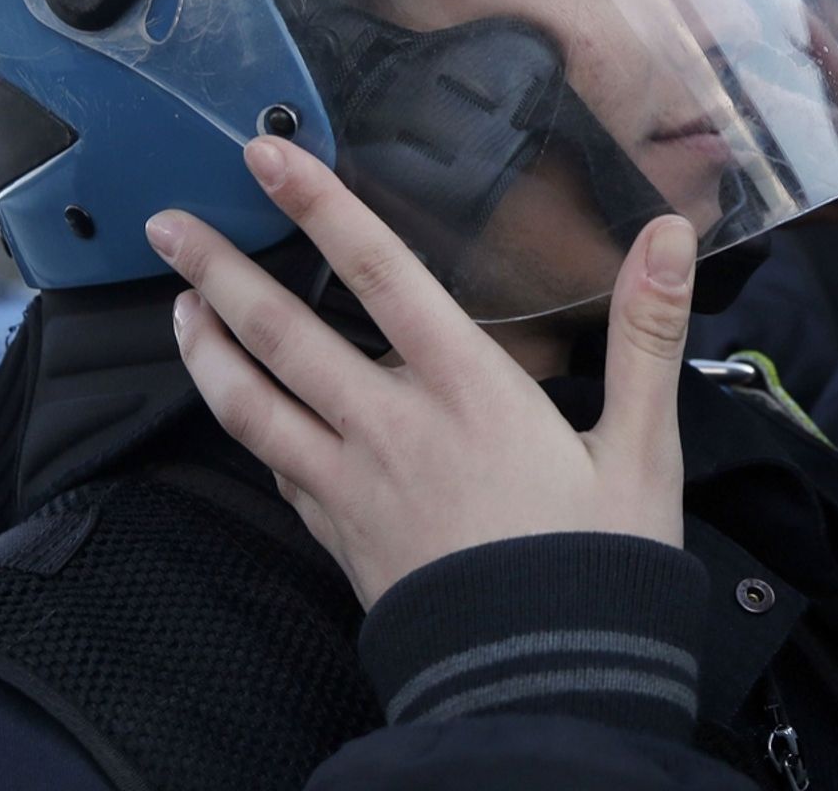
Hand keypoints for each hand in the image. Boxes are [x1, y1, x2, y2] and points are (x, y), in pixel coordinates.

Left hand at [146, 136, 695, 608]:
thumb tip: (669, 234)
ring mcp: (353, 486)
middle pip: (283, 335)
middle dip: (219, 271)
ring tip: (179, 307)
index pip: (382, 274)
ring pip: (252, 404)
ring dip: (205, 349)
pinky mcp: (340, 535)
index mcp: (468, 390)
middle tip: (167, 226)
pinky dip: (244, 423)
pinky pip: (274, 468)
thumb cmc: (598, 561)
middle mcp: (393, 427)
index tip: (270, 155)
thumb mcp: (642, 446)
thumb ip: (648, 333)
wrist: (542, 682)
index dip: (322, 207)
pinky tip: (240, 409)